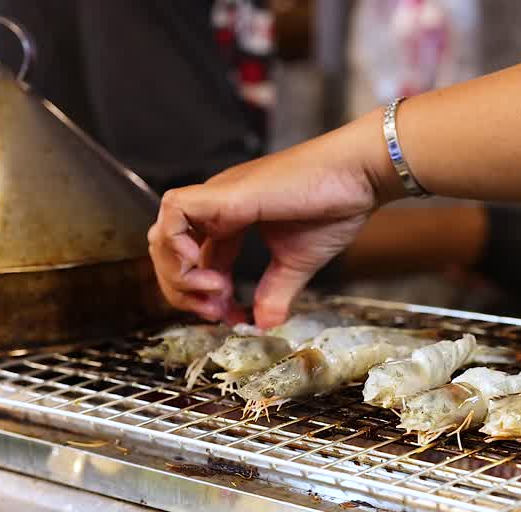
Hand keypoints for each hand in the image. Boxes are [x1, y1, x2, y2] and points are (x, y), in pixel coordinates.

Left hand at [148, 111, 400, 327]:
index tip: (230, 316)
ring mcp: (217, 196)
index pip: (195, 258)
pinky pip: (174, 213)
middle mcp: (217, 206)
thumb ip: (276, 293)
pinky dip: (178, 247)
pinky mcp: (223, 192)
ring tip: (215, 293)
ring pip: (162, 233)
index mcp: (231, 218)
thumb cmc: (334, 206)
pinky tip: (208, 272)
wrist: (357, 176)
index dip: (202, 294)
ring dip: (179, 273)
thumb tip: (266, 326)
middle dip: (183, 289)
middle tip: (216, 310)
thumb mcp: (298, 263)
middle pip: (169, 248)